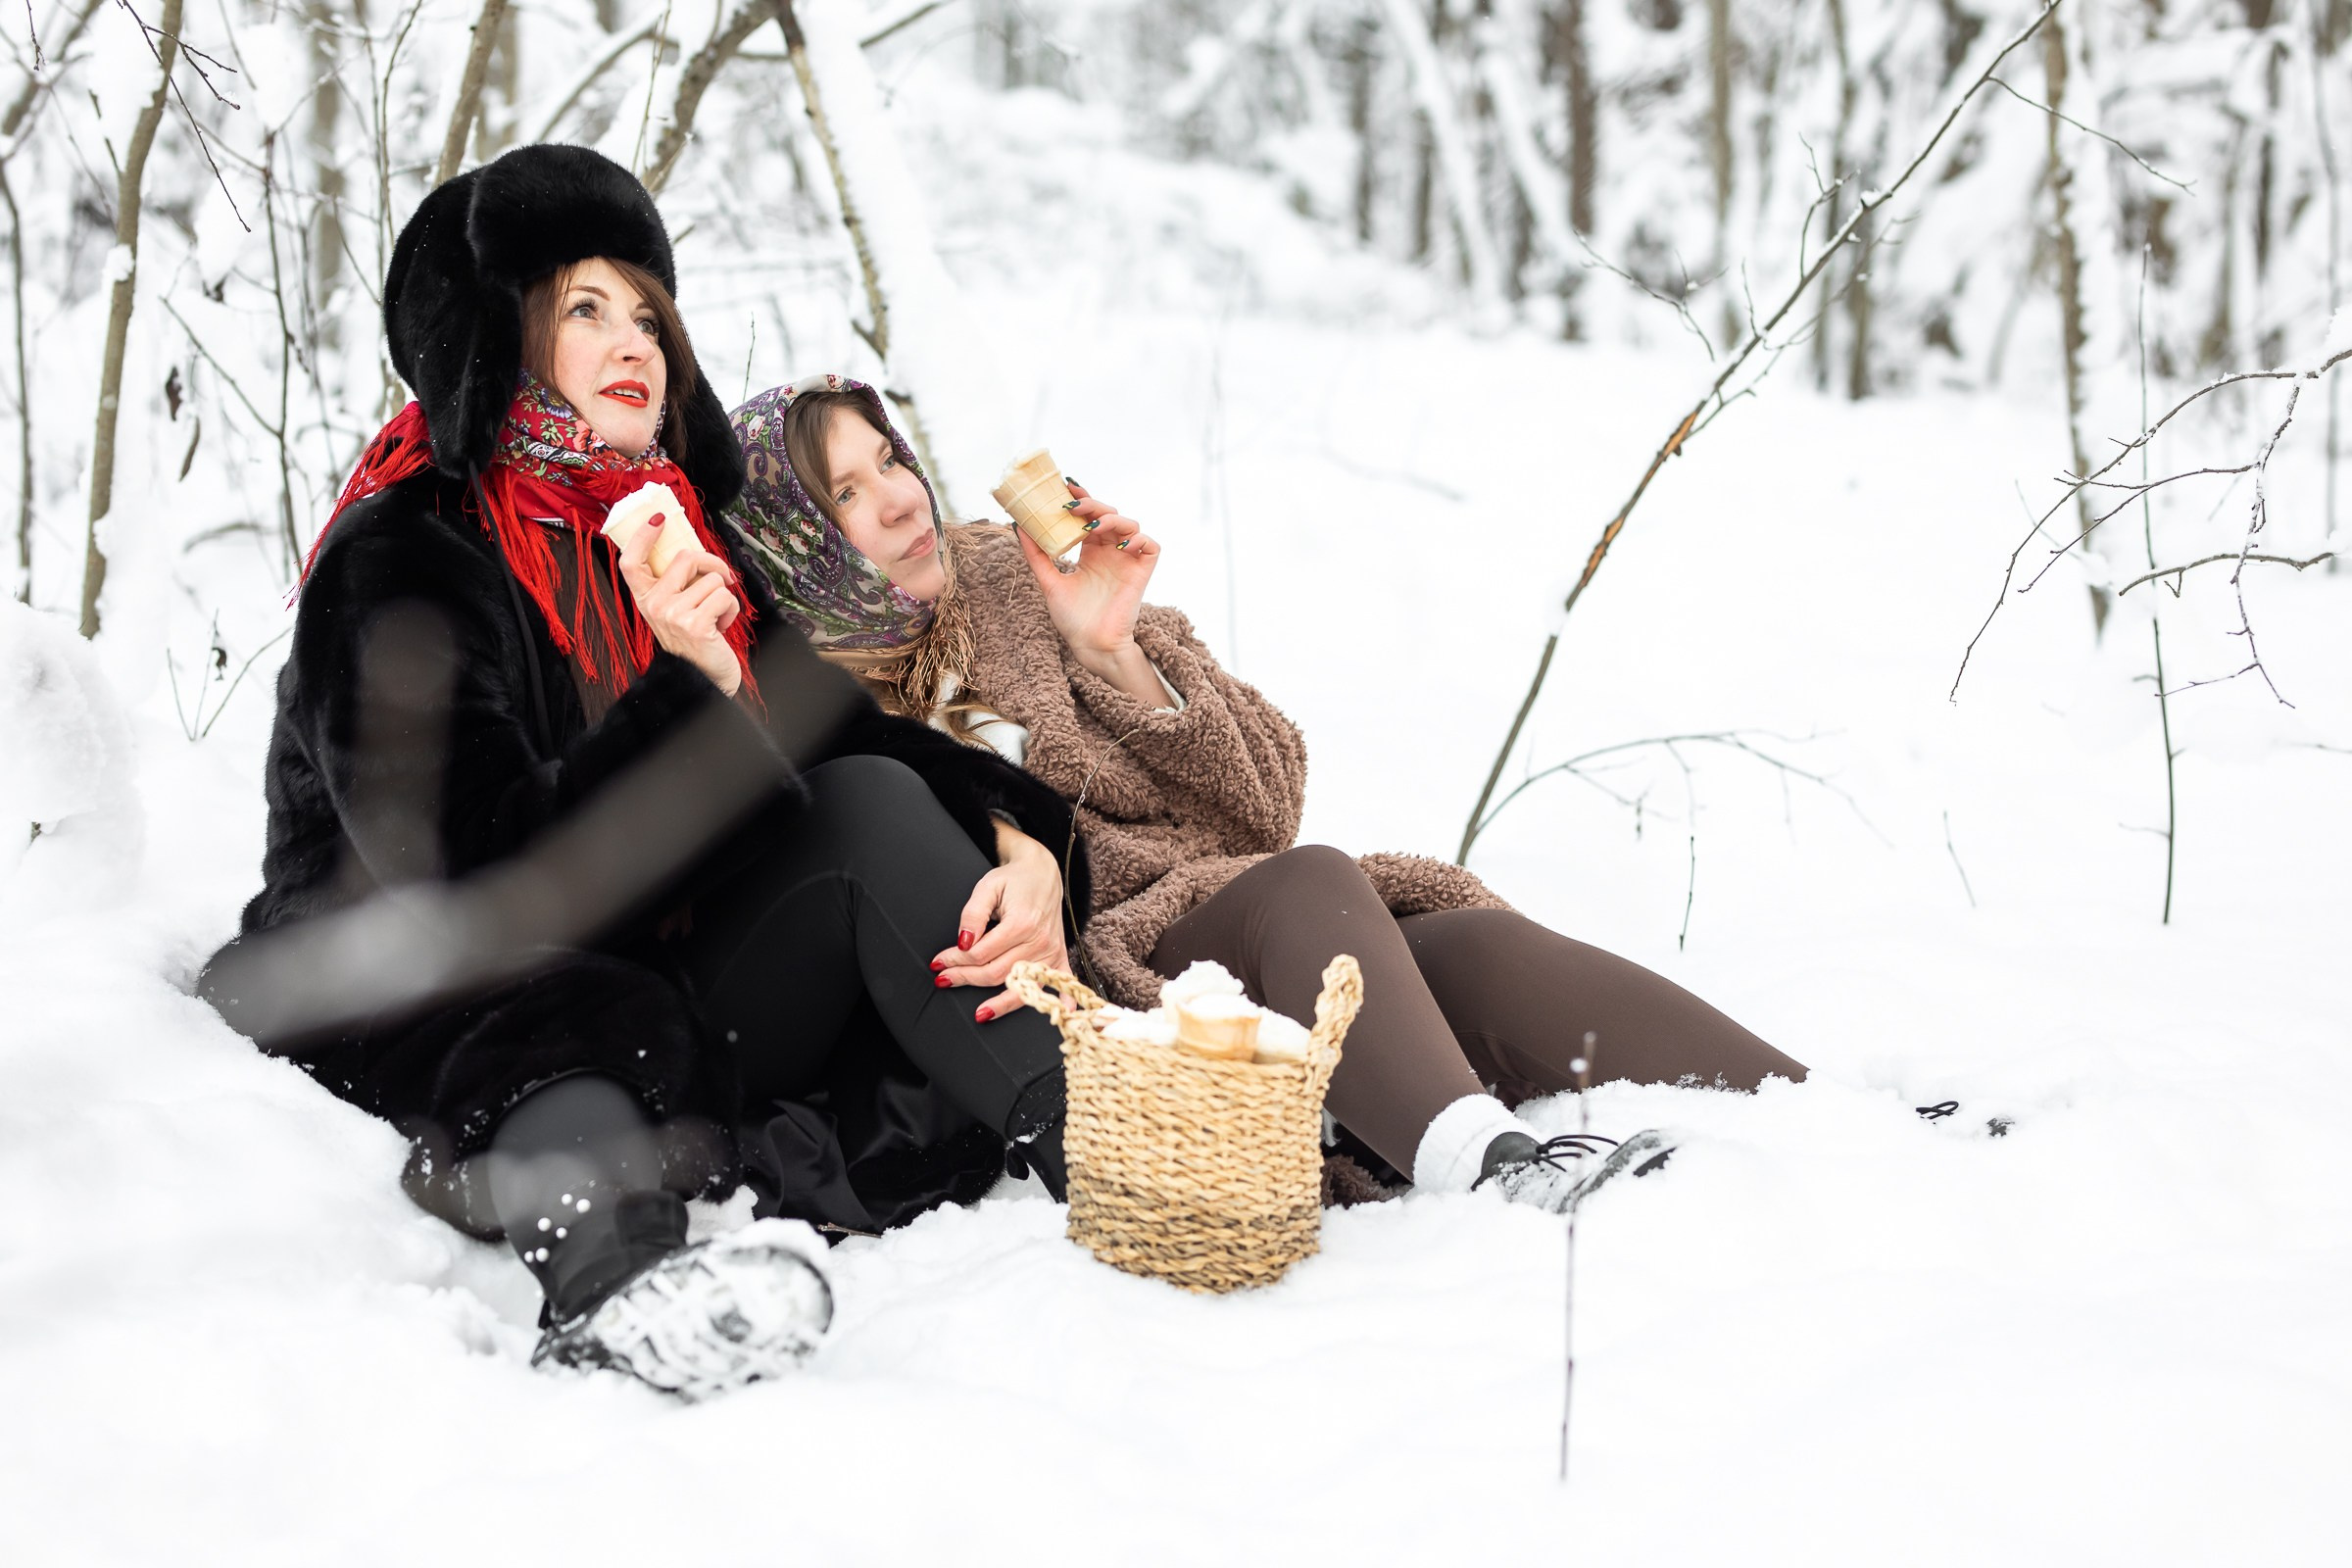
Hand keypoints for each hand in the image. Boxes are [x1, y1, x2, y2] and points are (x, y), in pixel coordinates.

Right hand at [615, 513, 741, 694]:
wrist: (702, 682)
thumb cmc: (694, 643)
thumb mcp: (676, 611)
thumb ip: (677, 585)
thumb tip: (695, 554)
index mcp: (645, 600)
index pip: (631, 562)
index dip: (642, 537)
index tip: (658, 520)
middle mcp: (654, 605)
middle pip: (686, 557)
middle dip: (713, 564)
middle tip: (722, 580)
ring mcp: (672, 615)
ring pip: (712, 579)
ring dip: (725, 596)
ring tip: (716, 617)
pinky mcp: (695, 624)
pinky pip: (725, 596)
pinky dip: (732, 610)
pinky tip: (721, 628)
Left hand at [930, 823, 1068, 1020]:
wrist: (1043, 872)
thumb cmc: (1014, 879)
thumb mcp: (987, 887)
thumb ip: (972, 914)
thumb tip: (962, 942)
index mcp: (1021, 923)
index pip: (980, 953)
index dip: (955, 960)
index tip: (938, 961)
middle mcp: (1039, 941)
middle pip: (997, 973)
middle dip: (966, 979)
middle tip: (943, 980)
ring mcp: (1051, 951)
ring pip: (1021, 986)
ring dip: (999, 1003)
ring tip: (979, 1014)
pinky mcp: (1059, 955)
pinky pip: (1059, 983)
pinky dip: (1059, 1000)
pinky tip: (1059, 1014)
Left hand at [1017, 479, 1159, 663]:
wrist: (1090, 644)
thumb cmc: (1072, 618)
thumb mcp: (1048, 581)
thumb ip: (1036, 554)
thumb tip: (1018, 525)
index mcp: (1091, 552)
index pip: (1089, 516)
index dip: (1081, 499)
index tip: (1064, 488)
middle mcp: (1110, 552)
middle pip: (1108, 514)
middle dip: (1092, 505)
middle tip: (1073, 506)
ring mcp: (1128, 560)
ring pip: (1129, 524)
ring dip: (1112, 519)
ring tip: (1093, 526)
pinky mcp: (1143, 571)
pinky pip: (1150, 546)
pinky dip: (1139, 539)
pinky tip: (1121, 545)